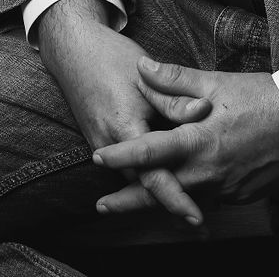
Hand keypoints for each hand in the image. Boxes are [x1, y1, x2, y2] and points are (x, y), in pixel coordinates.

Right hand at [37, 0, 210, 223]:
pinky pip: (127, 167)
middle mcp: (111, 146)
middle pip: (144, 186)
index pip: (154, 175)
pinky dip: (145, 178)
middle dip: (171, 206)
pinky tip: (164, 181)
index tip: (196, 218)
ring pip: (135, 178)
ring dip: (158, 194)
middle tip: (200, 225)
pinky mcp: (102, 142)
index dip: (176, 198)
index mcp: (125, 130)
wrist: (74, 51)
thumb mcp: (145, 76)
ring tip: (188, 211)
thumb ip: (173, 98)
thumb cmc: (111, 59)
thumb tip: (204, 112)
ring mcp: (103, 146)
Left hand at [91, 58, 278, 216]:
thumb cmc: (265, 98)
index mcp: (202, 141)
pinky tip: (181, 196)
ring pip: (184, 200)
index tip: (98, 158)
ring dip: (157, 202)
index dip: (123, 155)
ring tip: (131, 203)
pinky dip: (190, 200)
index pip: (153, 151)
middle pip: (161, 191)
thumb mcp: (219, 83)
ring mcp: (227, 189)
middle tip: (102, 206)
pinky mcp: (241, 195)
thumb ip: (176, 79)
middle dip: (129, 200)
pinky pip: (208, 200)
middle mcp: (210, 172)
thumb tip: (142, 67)